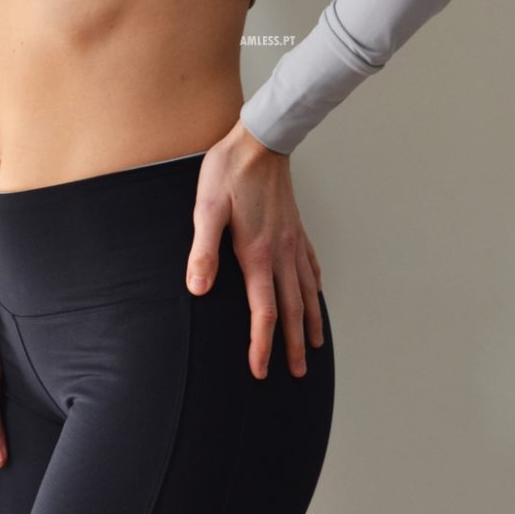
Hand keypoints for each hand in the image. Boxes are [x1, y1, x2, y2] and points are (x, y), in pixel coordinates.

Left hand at [186, 118, 323, 378]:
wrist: (261, 139)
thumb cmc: (229, 171)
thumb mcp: (206, 208)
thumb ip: (203, 250)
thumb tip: (198, 290)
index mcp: (257, 254)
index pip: (263, 311)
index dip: (262, 344)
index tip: (261, 370)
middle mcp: (280, 253)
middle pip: (291, 310)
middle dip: (292, 345)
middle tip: (296, 374)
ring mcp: (292, 240)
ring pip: (306, 291)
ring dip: (309, 322)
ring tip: (313, 346)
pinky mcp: (296, 227)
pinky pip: (310, 265)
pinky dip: (315, 287)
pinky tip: (316, 293)